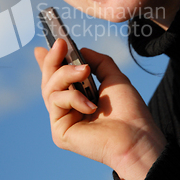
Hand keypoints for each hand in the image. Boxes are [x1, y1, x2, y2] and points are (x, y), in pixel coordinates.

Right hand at [35, 39, 166, 179]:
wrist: (136, 136)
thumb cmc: (128, 111)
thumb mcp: (113, 78)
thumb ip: (98, 62)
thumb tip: (80, 49)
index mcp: (78, 99)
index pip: (57, 79)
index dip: (48, 63)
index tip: (43, 47)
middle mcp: (67, 110)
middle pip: (49, 81)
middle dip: (52, 60)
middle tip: (60, 44)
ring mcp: (62, 120)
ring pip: (50, 89)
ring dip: (66, 74)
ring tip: (84, 71)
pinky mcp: (59, 131)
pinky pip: (56, 102)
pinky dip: (74, 98)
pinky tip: (91, 106)